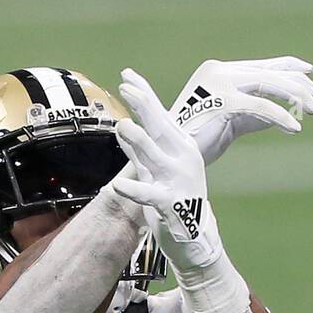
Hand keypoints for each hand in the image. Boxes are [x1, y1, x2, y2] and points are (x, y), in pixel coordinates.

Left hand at [110, 68, 222, 270]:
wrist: (195, 238)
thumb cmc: (175, 200)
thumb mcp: (158, 170)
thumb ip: (140, 151)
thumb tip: (123, 127)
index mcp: (181, 147)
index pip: (160, 115)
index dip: (144, 94)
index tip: (127, 75)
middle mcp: (182, 159)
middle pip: (160, 128)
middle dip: (144, 107)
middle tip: (126, 88)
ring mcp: (177, 180)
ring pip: (154, 156)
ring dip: (138, 141)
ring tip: (122, 127)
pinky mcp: (170, 204)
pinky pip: (148, 195)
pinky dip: (133, 190)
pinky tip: (118, 185)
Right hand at [170, 57, 312, 164]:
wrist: (172, 155)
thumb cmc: (201, 141)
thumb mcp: (233, 121)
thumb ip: (255, 112)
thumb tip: (287, 111)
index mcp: (219, 71)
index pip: (261, 65)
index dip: (287, 67)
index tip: (310, 73)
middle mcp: (219, 71)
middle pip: (268, 72)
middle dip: (297, 85)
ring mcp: (220, 83)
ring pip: (268, 83)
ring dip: (294, 97)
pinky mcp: (223, 100)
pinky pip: (261, 105)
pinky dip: (281, 116)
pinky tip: (295, 127)